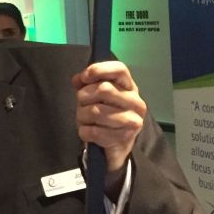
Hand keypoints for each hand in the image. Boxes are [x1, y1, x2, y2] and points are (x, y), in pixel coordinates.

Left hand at [71, 61, 144, 176]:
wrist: (117, 144)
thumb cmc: (105, 113)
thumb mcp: (95, 95)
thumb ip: (86, 83)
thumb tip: (78, 79)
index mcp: (129, 87)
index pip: (120, 69)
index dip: (99, 69)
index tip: (84, 77)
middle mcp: (136, 102)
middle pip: (103, 89)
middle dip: (84, 97)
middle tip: (83, 104)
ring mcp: (132, 121)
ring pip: (95, 111)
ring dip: (82, 116)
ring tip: (85, 119)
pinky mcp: (124, 138)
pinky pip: (93, 131)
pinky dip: (84, 132)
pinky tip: (89, 132)